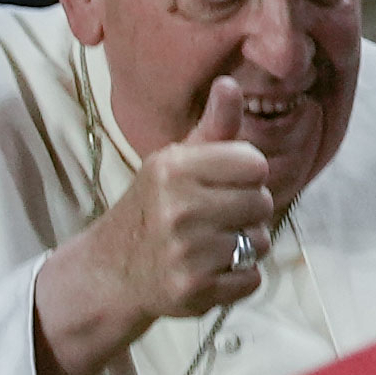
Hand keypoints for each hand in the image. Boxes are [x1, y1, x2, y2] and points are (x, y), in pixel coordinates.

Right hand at [33, 77, 272, 374]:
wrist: (113, 271)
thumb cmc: (155, 207)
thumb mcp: (176, 161)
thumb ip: (213, 127)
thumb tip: (231, 83)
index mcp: (174, 168)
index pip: (254, 164)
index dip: (248, 174)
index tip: (226, 182)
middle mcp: (178, 209)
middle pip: (262, 203)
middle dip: (248, 211)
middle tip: (218, 217)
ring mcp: (186, 253)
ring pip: (260, 242)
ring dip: (245, 246)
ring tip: (212, 245)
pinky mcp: (195, 291)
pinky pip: (252, 279)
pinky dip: (239, 278)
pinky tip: (211, 271)